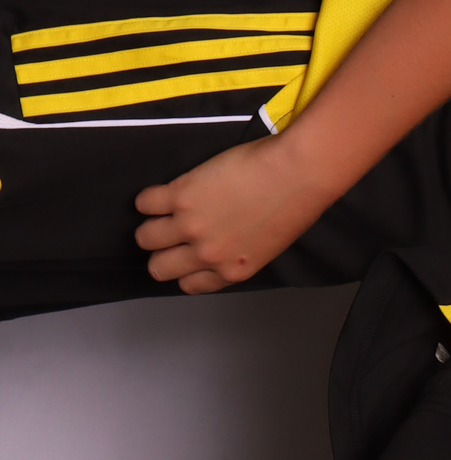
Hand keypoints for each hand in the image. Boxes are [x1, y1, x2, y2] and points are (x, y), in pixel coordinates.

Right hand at [133, 132, 330, 289]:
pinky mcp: (182, 196)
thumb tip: (221, 246)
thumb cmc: (293, 206)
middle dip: (158, 254)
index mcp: (232, 271)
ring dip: (149, 226)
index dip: (182, 270)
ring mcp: (192, 227)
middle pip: (159, 268)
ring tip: (159, 213)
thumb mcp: (266, 247)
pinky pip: (146, 203)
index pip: (188, 284)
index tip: (182, 257)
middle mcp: (208, 255)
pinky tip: (159, 194)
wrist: (296, 175)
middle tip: (164, 236)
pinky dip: (147, 200)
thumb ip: (238, 254)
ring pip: (146, 238)